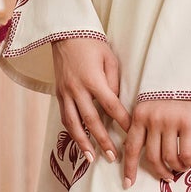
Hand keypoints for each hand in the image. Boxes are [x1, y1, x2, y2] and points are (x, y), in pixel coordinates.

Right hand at [50, 36, 130, 166]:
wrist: (65, 33)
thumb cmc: (92, 44)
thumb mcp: (109, 59)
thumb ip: (114, 82)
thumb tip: (116, 104)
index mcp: (93, 79)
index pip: (111, 106)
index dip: (122, 122)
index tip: (132, 134)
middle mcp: (77, 89)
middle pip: (91, 121)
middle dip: (103, 141)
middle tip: (113, 157)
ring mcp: (65, 93)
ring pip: (73, 124)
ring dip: (83, 143)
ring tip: (92, 158)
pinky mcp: (58, 93)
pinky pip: (65, 117)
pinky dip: (72, 132)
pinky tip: (80, 142)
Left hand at [122, 97, 190, 186]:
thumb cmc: (172, 91)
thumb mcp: (152, 104)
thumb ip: (146, 124)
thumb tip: (146, 152)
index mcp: (139, 116)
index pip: (132, 147)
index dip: (129, 168)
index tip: (128, 183)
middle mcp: (152, 120)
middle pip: (152, 157)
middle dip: (159, 172)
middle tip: (167, 178)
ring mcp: (170, 121)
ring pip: (169, 157)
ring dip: (175, 168)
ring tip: (180, 169)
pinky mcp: (188, 123)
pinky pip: (185, 153)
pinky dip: (188, 162)